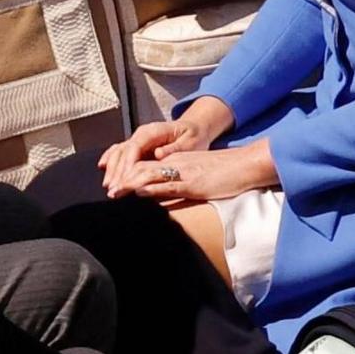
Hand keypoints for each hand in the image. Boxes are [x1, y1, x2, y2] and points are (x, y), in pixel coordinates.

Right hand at [99, 98, 227, 193]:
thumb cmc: (193, 136)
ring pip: (119, 152)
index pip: (135, 147)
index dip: (128, 164)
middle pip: (124, 151)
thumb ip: (173, 148)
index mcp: (153, 131)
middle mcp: (142, 133)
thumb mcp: (190, 142)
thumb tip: (158, 154)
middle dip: (117, 171)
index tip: (125, 180)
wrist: (194, 128)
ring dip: (112, 169)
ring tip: (109, 186)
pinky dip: (111, 159)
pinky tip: (103, 168)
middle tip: (114, 190)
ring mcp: (138, 139)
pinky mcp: (137, 146)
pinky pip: (120, 151)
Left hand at [122, 141, 276, 208]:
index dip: (127, 173)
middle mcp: (176, 163)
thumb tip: (161, 193)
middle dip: (122, 179)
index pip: (145, 164)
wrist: (246, 165)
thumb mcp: (198, 173)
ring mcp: (184, 172)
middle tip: (108, 191)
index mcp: (176, 160)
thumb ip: (179, 180)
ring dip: (130, 184)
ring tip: (115, 193)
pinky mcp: (193, 183)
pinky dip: (151, 188)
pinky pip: (168, 184)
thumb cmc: (225, 172)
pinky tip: (139, 192)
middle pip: (141, 167)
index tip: (114, 184)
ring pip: (150, 174)